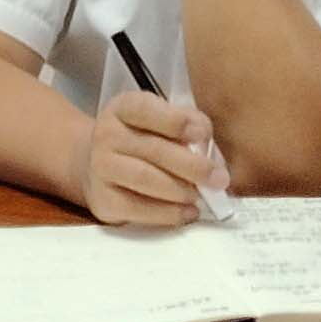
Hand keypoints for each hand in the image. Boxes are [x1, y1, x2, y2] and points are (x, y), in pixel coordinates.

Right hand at [81, 89, 222, 226]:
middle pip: (153, 149)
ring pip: (145, 179)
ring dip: (180, 189)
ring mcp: (100, 167)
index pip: (145, 109)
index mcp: (123, 108)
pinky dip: (169, 213)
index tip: (203, 134)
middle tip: (219, 178)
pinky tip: (188, 211)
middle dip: (193, 166)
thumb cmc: (142, 141)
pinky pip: (138, 208)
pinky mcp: (103, 199)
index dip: (176, 121)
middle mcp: (106, 134)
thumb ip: (185, 123)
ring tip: (201, 195)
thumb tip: (206, 142)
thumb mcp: (160, 120)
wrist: (101, 167)